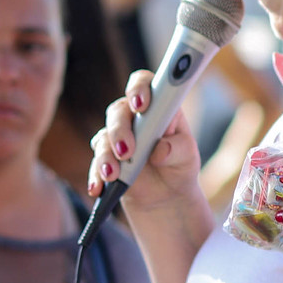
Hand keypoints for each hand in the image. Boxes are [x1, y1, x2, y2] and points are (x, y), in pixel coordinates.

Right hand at [87, 69, 205, 216]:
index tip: (141, 105)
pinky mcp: (105, 158)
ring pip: (103, 137)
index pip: (144, 84)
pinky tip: (99, 187)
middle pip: (118, 111)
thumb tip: (160, 150)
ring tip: (113, 175)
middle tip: (127, 150)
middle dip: (120, 130)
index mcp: (157, 107)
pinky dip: (96, 175)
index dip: (139, 88)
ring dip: (106, 156)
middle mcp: (134, 118)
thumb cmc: (179, 168)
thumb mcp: (188, 158)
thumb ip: (179, 148)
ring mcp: (116, 137)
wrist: (166, 198)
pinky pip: (95, 163)